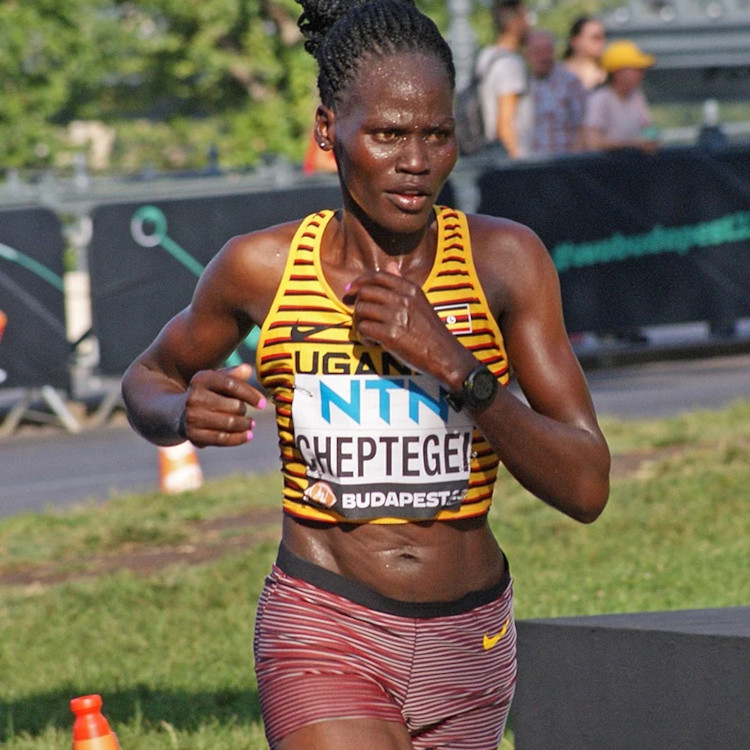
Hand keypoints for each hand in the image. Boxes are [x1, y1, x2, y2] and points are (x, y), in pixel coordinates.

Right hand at [181, 363, 265, 447]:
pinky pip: (222, 439)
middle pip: (233, 406)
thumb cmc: (209, 393)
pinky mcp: (193, 435)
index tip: (263, 404)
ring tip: (250, 424)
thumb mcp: (218, 380)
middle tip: (245, 413)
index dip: (250, 394)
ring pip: (229, 423)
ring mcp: (192, 417)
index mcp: (201, 379)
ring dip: (244, 425)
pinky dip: (239, 438)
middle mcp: (194, 397)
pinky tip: (248, 435)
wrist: (181, 413)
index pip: (231, 384)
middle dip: (244, 410)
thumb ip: (235, 375)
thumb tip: (247, 369)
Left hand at [345, 262, 470, 377]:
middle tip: (361, 318)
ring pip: (361, 310)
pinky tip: (373, 342)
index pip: (377, 276)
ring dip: (360, 322)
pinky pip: (364, 329)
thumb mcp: (420, 301)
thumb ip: (402, 283)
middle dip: (358, 305)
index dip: (359, 282)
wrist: (443, 354)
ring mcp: (396, 316)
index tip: (349, 290)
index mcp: (410, 288)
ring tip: (369, 332)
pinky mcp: (391, 335)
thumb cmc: (430, 330)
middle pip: (365, 293)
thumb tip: (390, 265)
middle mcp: (403, 299)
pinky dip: (364, 337)